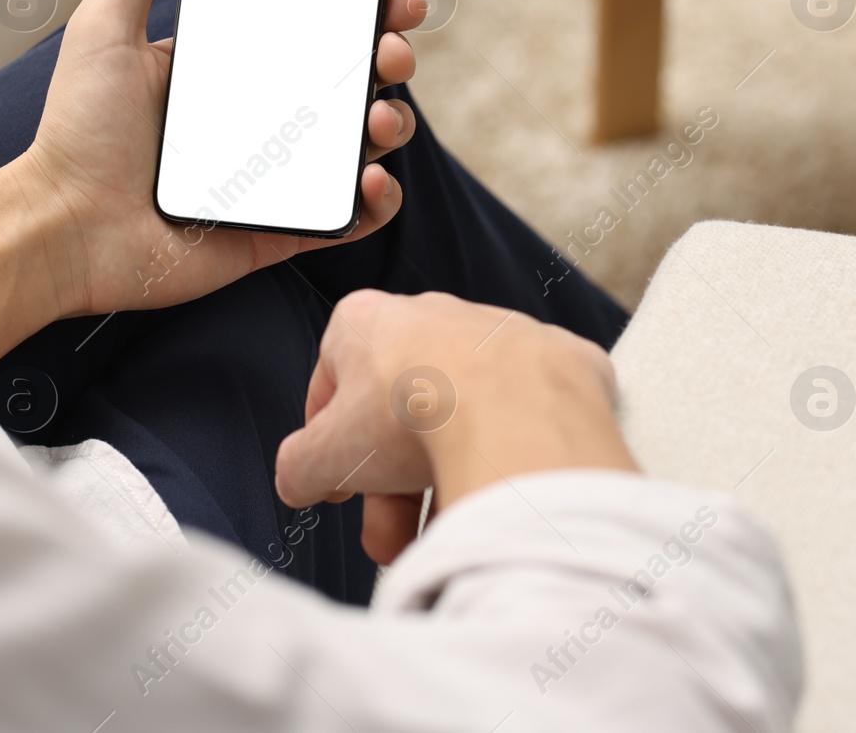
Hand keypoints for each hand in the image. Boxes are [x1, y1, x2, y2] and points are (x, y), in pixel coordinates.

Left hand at [0, 0, 422, 402]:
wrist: (63, 228)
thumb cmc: (76, 132)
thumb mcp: (103, 28)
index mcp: (228, 72)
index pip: (311, 30)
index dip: (359, 8)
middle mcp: (257, 120)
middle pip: (349, 81)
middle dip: (389, 57)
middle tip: (391, 49)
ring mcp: (272, 178)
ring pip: (359, 146)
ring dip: (391, 123)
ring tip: (378, 116)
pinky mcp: (278, 231)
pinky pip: (345, 219)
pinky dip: (375, 202)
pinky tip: (372, 180)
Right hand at [273, 290, 635, 564]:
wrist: (513, 412)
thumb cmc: (410, 415)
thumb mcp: (324, 455)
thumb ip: (298, 467)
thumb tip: (296, 481)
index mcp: (367, 322)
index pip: (333, 386)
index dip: (328, 447)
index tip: (336, 489)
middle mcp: (434, 316)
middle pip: (401, 413)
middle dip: (390, 487)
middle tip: (389, 537)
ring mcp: (500, 337)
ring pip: (464, 421)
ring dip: (446, 482)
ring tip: (444, 538)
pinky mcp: (559, 365)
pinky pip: (525, 420)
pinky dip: (509, 459)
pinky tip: (498, 499)